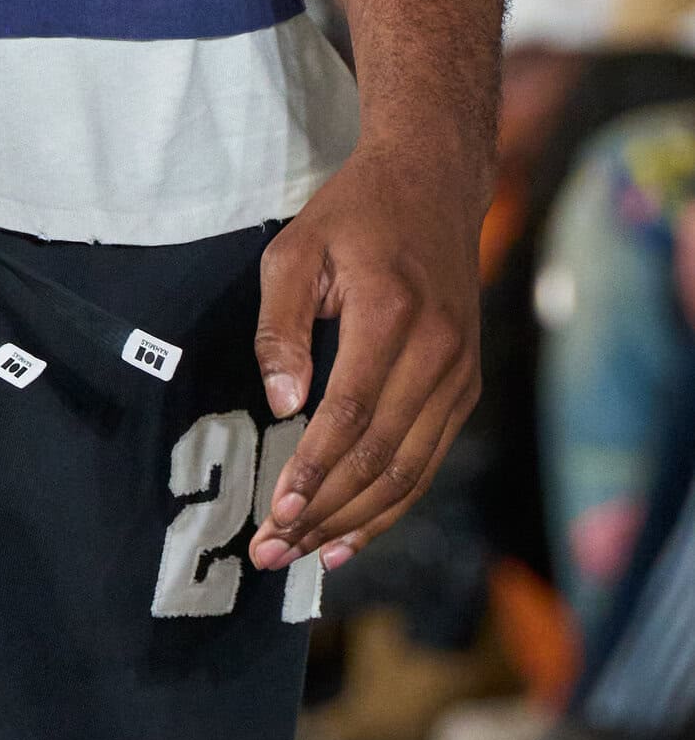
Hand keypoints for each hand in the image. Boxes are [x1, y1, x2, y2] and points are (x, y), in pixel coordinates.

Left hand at [248, 142, 482, 576]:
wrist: (434, 182)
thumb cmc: (353, 214)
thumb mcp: (296, 249)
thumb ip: (281, 327)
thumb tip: (282, 406)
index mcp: (391, 314)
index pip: (351, 414)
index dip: (314, 471)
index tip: (276, 513)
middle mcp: (437, 351)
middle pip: (381, 456)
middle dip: (325, 514)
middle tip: (272, 552)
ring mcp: (460, 372)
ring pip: (409, 471)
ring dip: (355, 522)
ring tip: (302, 557)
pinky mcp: (466, 385)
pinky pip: (428, 460)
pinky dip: (391, 505)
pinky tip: (351, 537)